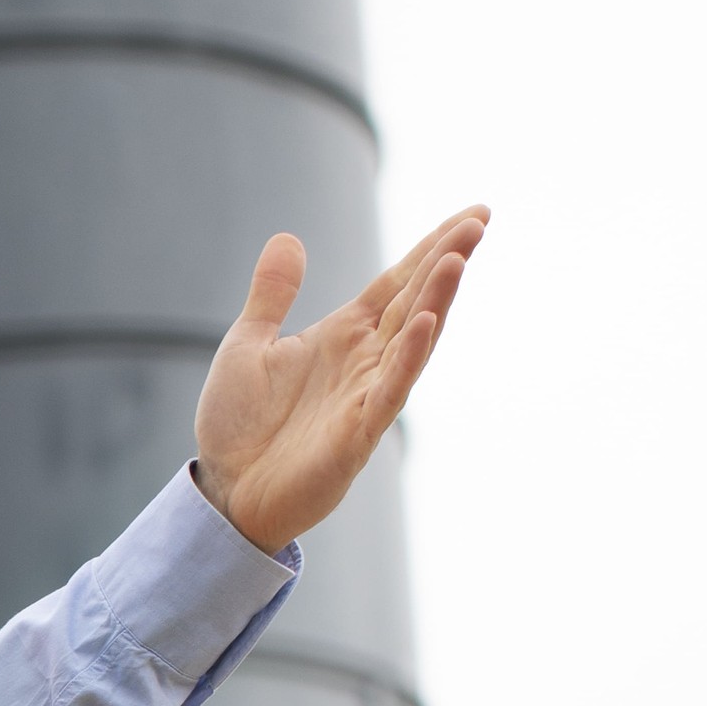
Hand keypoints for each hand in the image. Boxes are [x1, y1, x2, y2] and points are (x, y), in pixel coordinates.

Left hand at [190, 204, 487, 551]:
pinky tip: (427, 323)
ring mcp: (366, 395)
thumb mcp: (247, 345)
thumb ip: (272, 294)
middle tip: (481, 219)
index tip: (473, 213)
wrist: (225, 492)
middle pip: (415, 300)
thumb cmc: (239, 425)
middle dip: (447, 260)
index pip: (397, 282)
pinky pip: (390, 390)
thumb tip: (289, 237)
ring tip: (458, 258)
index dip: (431, 247)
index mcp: (343, 335)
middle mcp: (364, 360)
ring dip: (436, 299)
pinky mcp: (358, 433)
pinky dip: (409, 357)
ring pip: (412, 340)